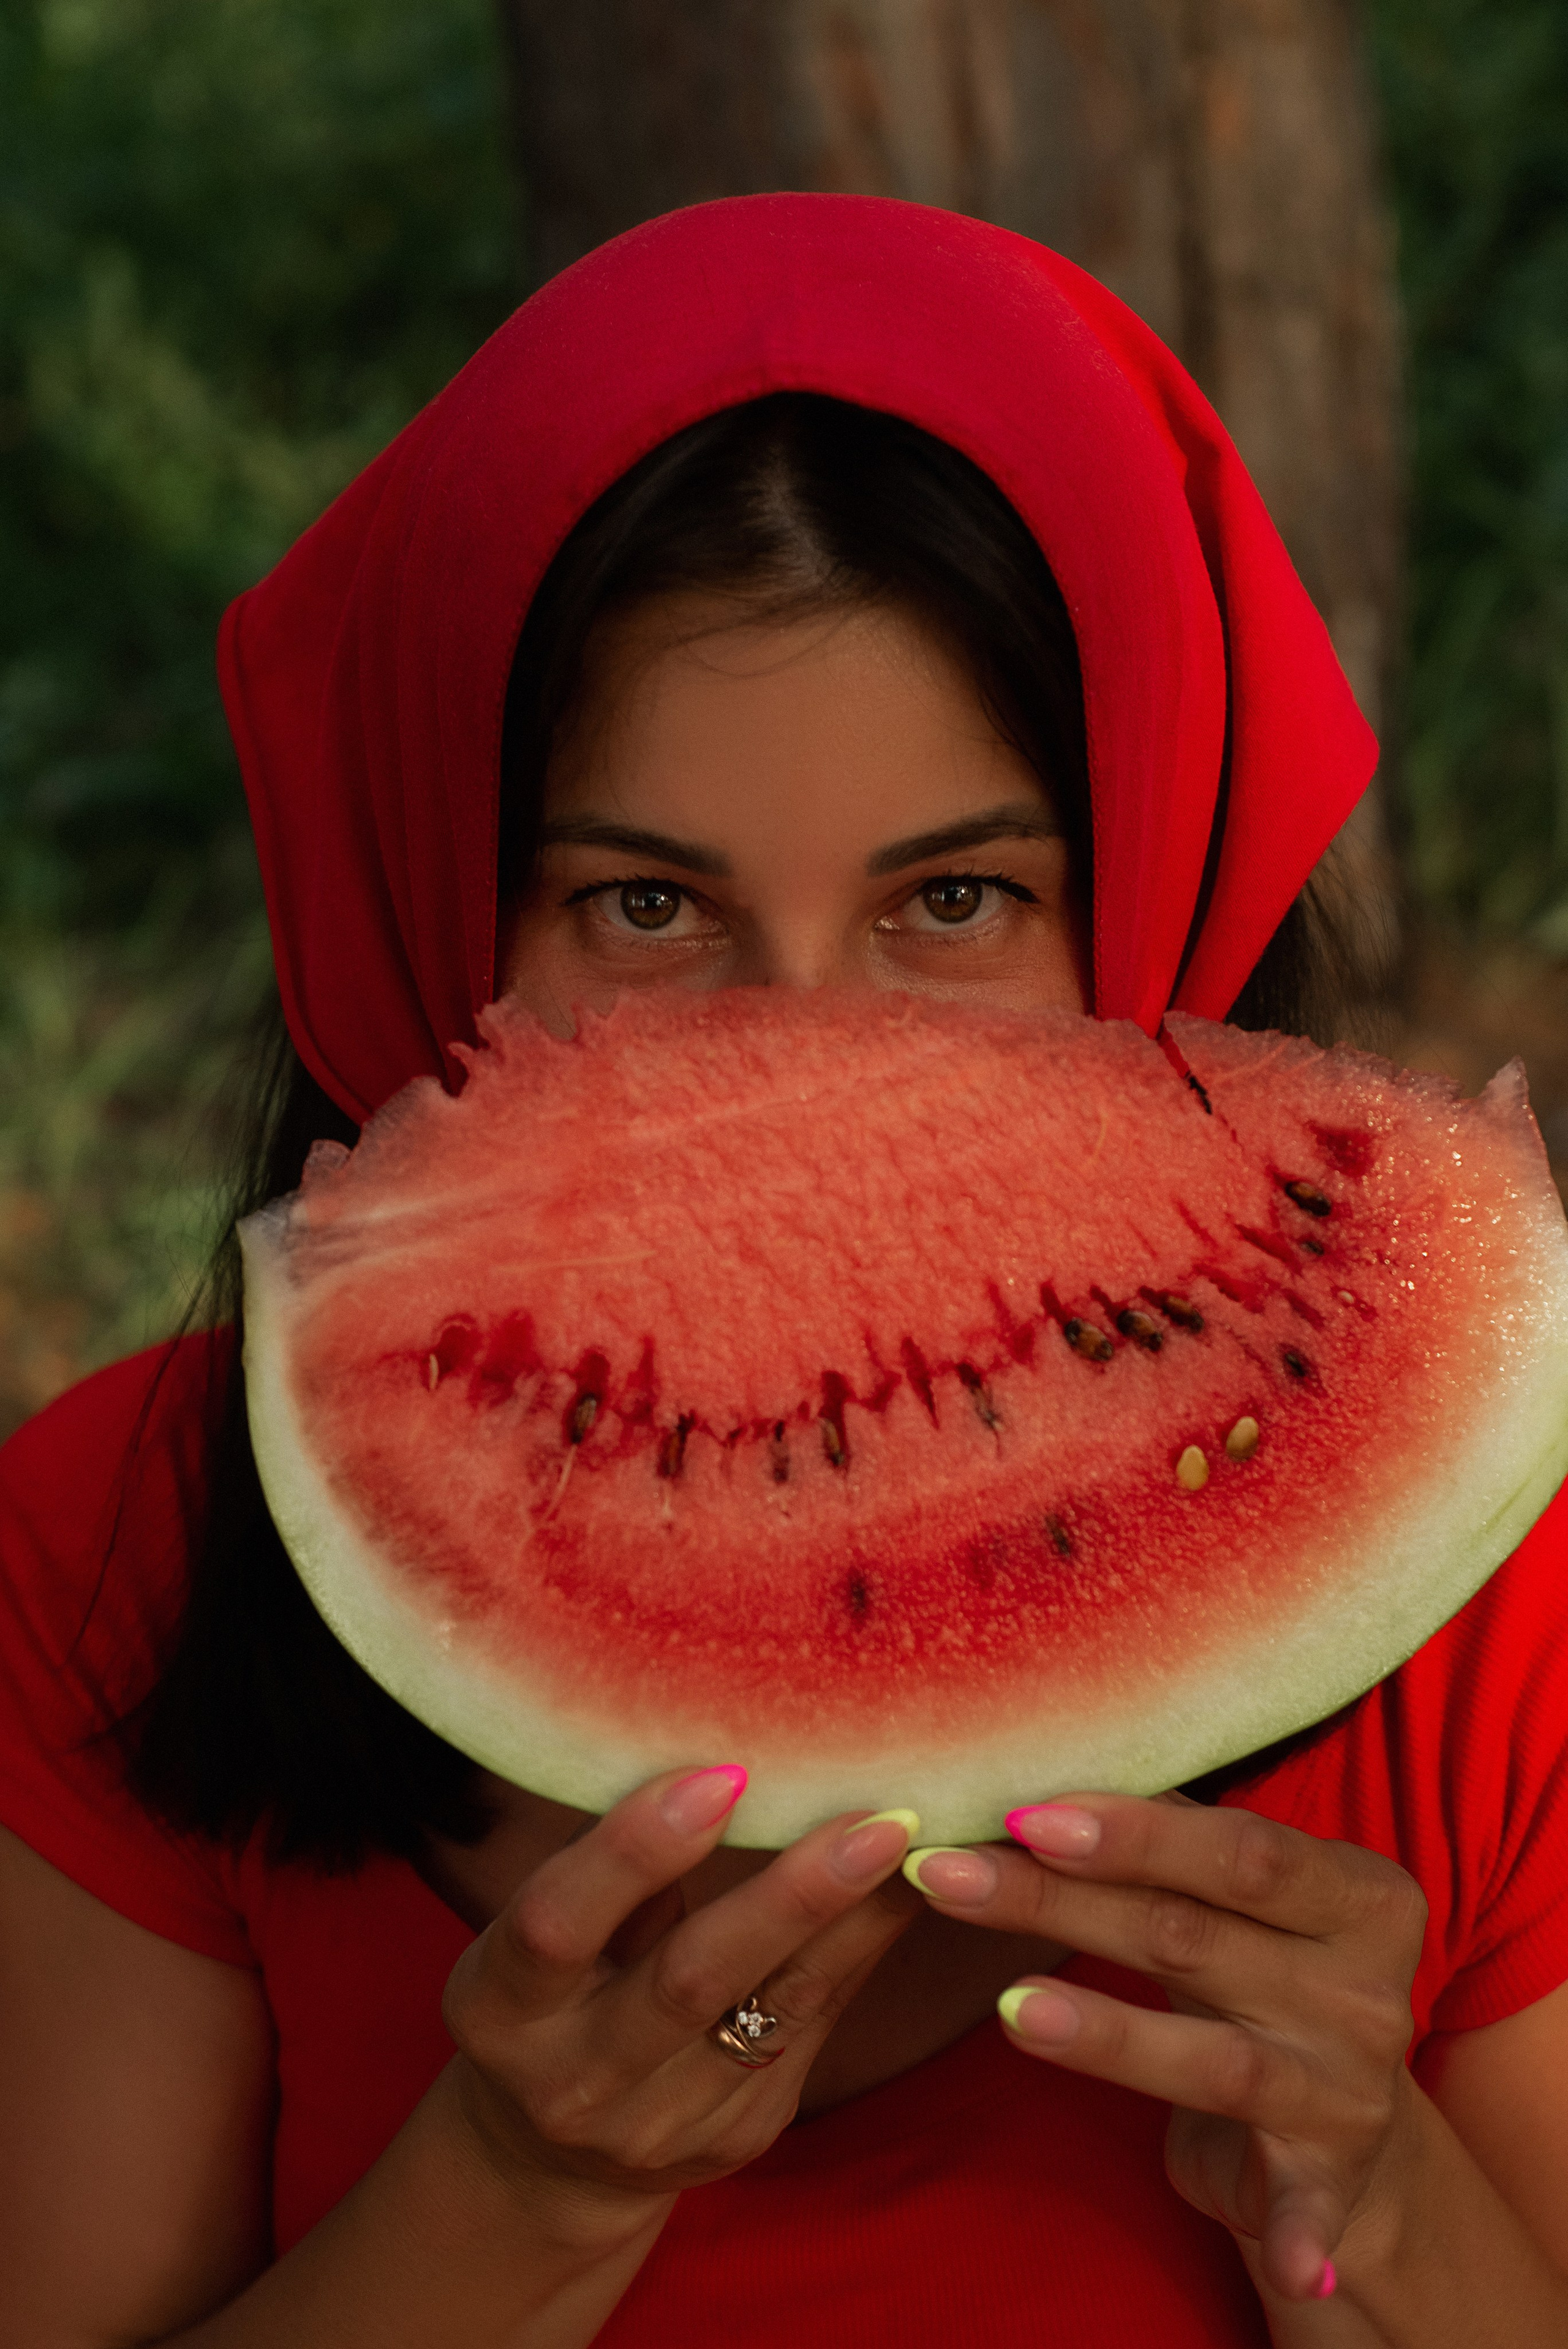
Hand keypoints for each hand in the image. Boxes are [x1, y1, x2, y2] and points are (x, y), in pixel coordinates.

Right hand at [440, 1767, 918, 2246]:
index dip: (634, 1851)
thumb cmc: (551, 1992)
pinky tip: (901, 1891)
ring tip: (910, 1843)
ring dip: (850, 1922)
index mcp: (500, 2006)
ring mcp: (657, 2125)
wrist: (550, 2159)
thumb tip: (712, 1751)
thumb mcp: (541, 1934)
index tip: (720, 1775)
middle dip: (787, 1897)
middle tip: (873, 1820)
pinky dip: (858, 1953)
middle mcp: (572, 2079)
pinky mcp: (734, 2136)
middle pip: (687, 1982)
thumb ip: (610, 1867)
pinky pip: (810, 2030)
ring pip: (772, 2012)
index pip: (559, 1925)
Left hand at [903, 1794, 1427, 2302]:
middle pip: (1193, 1935)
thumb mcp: (1237, 1903)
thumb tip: (1036, 1771)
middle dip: (1062, 1903)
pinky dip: (1294, 2231)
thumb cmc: (1261, 1972)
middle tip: (951, 1874)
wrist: (1348, 2129)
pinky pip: (1306, 2206)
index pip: (1236, 1849)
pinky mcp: (1332, 2179)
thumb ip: (1168, 1843)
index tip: (1021, 1811)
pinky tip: (1276, 2259)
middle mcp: (1366, 1985)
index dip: (1131, 1830)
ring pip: (1212, 2055)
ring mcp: (1350, 2085)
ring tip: (1006, 2011)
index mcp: (1355, 1892)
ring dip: (1107, 2036)